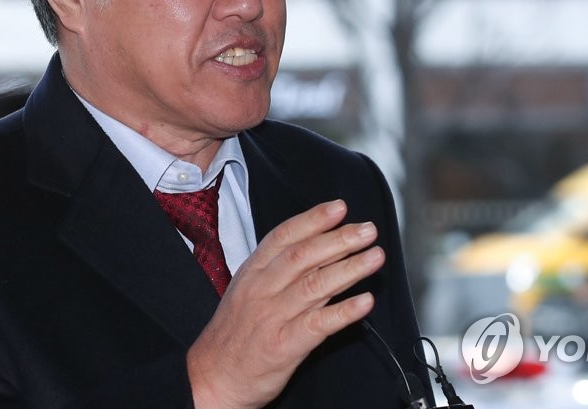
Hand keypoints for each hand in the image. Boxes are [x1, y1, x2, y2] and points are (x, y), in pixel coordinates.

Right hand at [186, 199, 383, 408]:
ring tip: (375, 257)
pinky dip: (344, 312)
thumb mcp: (246, 292)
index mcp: (252, 273)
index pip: (284, 236)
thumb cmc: (233, 335)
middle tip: (368, 230)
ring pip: (316, 285)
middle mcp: (262, 290)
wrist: (211, 379)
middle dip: (340, 239)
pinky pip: (318, 324)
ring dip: (350, 268)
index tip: (339, 208)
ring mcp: (273, 317)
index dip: (314, 220)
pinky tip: (365, 302)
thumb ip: (280, 272)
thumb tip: (321, 250)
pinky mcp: (284, 346)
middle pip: (304, 256)